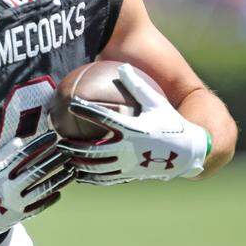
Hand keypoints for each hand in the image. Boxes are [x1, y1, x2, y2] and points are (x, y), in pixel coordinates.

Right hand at [0, 131, 73, 245]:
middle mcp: (10, 190)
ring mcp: (16, 205)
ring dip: (58, 180)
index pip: (25, 155)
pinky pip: (38, 208)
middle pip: (37, 172)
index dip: (40, 145)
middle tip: (68, 152)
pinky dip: (49, 200)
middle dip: (54, 160)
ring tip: (70, 172)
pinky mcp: (18, 217)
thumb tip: (21, 141)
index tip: (53, 136)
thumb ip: (2, 155)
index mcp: (0, 174)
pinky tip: (59, 193)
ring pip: (42, 190)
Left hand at [59, 64, 210, 184]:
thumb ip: (138, 86)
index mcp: (134, 129)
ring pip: (96, 168)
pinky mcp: (129, 175)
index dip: (86, 110)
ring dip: (77, 164)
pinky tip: (78, 176)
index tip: (71, 104)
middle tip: (58, 141)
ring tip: (64, 158)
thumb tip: (122, 66)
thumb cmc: (170, 123)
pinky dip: (89, 178)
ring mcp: (128, 165)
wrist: (187, 153)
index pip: (104, 118)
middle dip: (73, 146)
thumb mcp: (157, 102)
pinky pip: (105, 179)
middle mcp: (129, 149)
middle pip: (93, 150)